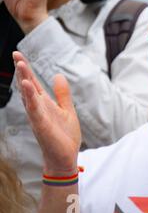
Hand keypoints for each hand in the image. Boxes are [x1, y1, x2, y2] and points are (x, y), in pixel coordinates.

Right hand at [13, 51, 80, 175]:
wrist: (66, 157)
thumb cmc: (64, 136)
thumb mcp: (67, 110)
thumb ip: (62, 94)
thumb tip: (58, 75)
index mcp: (44, 104)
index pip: (33, 83)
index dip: (26, 70)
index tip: (18, 55)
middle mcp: (38, 109)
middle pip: (27, 86)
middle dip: (22, 71)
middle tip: (16, 54)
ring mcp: (38, 117)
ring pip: (28, 96)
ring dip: (24, 80)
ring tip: (20, 65)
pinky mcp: (41, 125)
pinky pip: (34, 109)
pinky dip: (30, 97)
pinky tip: (27, 86)